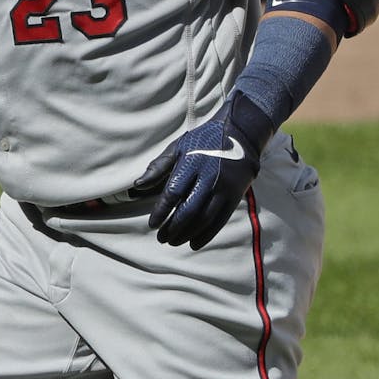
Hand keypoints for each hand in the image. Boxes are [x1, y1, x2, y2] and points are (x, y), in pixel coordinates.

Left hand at [132, 93, 272, 249]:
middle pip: (189, 209)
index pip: (173, 192)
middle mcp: (209, 177)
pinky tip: (194, 243)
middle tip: (162, 238)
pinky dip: (207, 235)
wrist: (241, 135)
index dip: (162, 211)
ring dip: (188, 233)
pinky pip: (220, 220)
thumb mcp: (178, 147)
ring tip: (174, 241)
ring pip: (205, 218)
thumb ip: (158, 167)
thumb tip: (137, 184)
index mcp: (192, 163)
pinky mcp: (235, 196)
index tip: (152, 224)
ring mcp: (224, 188)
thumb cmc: (202, 141)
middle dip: (173, 227)